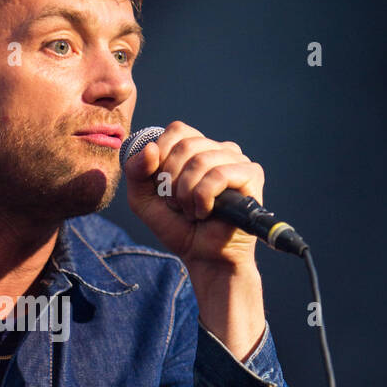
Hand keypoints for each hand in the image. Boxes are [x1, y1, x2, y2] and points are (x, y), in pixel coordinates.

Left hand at [123, 120, 264, 270]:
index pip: (177, 130)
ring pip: (201, 161)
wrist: (202, 257)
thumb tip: (151, 148)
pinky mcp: (251, 175)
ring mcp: (237, 160)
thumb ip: (135, 171)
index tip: (160, 184)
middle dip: (172, 181)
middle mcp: (219, 149)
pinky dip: (203, 198)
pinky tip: (206, 213)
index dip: (162, 154)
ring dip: (186, 194)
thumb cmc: (177, 226)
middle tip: (178, 204)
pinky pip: (219, 175)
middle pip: (186, 145)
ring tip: (191, 212)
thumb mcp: (142, 199)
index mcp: (197, 148)